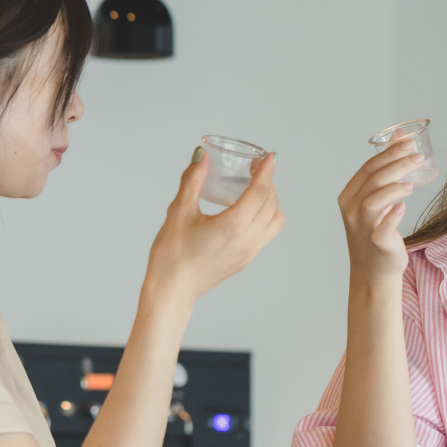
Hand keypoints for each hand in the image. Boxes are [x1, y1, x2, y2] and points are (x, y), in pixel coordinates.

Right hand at [144, 151, 283, 306]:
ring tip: (253, 188)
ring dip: (270, 200)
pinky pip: (267, 233)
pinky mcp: (246, 260)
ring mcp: (249, 252)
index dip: (266, 171)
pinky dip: (266, 216)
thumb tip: (202, 155)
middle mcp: (248, 240)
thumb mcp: (178, 211)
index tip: (269, 156)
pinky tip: (247, 210)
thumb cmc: (171, 254)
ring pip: (275, 220)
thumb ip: (193, 180)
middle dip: (267, 182)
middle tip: (254, 167)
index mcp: (233, 226)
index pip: (260, 191)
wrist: (171, 291)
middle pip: (271, 203)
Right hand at [339, 137, 420, 282]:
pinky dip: (392, 215)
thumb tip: (400, 139)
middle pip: (373, 180)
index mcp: (349, 197)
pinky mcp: (376, 243)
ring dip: (394, 188)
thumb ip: (385, 173)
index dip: (388, 153)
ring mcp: (362, 227)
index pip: (368, 168)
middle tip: (418, 156)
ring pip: (374, 201)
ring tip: (412, 184)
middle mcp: (352, 211)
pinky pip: (382, 227)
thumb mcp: (376, 201)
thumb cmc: (377, 231)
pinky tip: (403, 207)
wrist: (373, 270)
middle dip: (396, 164)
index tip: (408, 143)